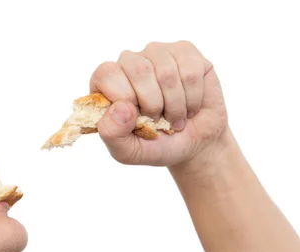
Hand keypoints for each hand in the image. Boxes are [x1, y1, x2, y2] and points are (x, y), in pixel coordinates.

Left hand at [91, 41, 230, 167]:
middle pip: (138, 69)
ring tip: (175, 117)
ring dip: (175, 105)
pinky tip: (190, 106)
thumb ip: (112, 134)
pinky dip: (193, 98)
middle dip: (153, 104)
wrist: (193, 144)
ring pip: (167, 72)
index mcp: (107, 83)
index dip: (124, 98)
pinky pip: (190, 71)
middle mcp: (129, 62)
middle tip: (158, 119)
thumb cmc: (155, 145)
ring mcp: (157, 53)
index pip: (106, 74)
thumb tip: (120, 107)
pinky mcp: (185, 51)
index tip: (136, 118)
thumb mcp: (127, 151)